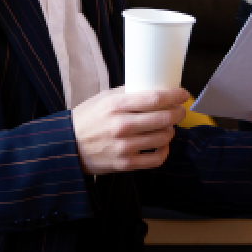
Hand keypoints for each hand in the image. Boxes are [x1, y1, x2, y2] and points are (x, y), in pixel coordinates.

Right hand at [71, 87, 187, 174]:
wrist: (68, 146)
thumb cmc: (88, 119)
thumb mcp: (103, 98)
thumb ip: (127, 93)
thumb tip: (154, 88)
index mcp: (115, 105)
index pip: (154, 99)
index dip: (174, 96)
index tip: (183, 94)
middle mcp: (121, 126)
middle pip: (163, 118)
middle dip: (178, 113)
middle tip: (180, 110)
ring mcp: (124, 146)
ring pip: (163, 138)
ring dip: (170, 130)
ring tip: (167, 126)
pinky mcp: (126, 164)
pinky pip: (156, 158)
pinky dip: (164, 151)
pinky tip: (161, 145)